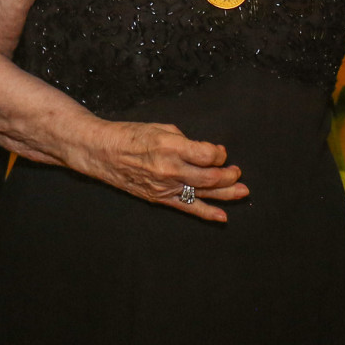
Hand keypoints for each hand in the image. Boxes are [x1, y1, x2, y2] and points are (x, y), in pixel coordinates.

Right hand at [80, 121, 247, 222]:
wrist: (102, 152)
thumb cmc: (130, 135)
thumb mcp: (161, 128)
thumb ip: (185, 141)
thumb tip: (204, 152)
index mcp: (170, 147)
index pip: (208, 155)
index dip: (219, 153)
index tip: (220, 151)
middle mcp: (170, 169)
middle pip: (209, 177)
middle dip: (228, 175)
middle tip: (237, 171)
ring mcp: (165, 186)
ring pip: (202, 193)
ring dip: (225, 193)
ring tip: (242, 191)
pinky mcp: (159, 198)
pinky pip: (187, 207)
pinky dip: (206, 213)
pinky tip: (222, 217)